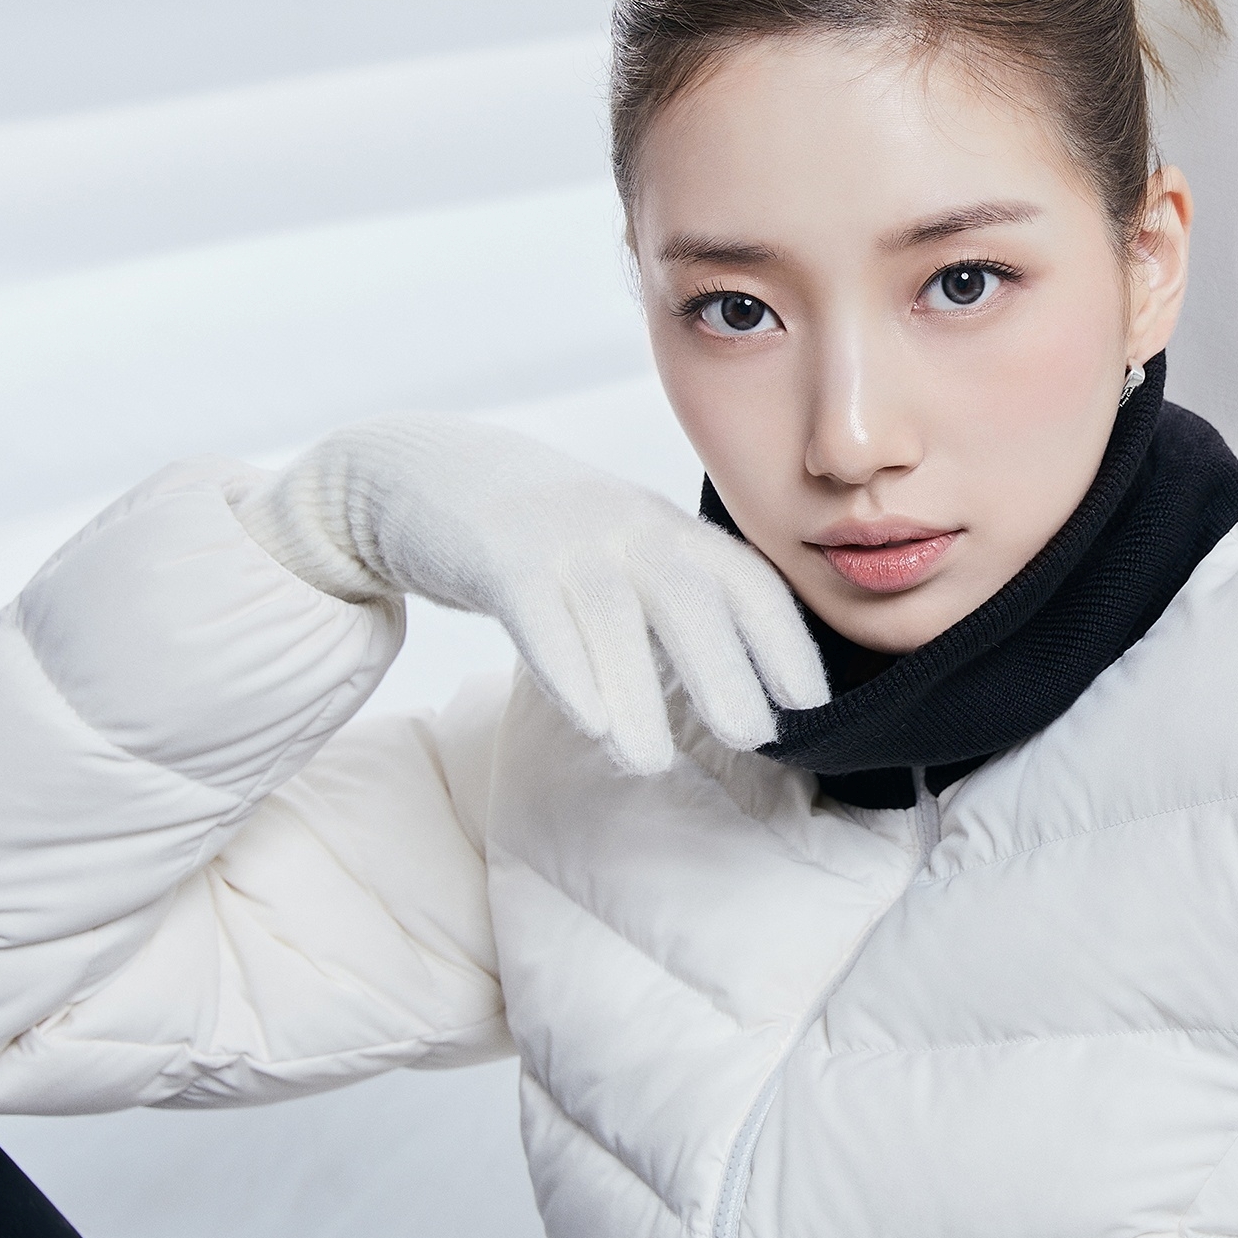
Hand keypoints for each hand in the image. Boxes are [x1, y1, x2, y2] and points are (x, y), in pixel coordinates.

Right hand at [235, 414, 824, 773]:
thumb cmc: (547, 536)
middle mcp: (628, 526)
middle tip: (752, 736)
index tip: (809, 703)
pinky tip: (589, 722)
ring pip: (615, 613)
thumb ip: (678, 605)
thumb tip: (741, 694)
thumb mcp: (625, 554)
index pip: (746, 582)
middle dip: (727, 667)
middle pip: (691, 596)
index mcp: (671, 530)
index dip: (783, 641)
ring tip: (651, 762)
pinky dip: (568, 669)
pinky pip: (539, 613)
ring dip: (638, 691)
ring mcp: (562, 536)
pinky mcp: (497, 555)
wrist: (428, 475)